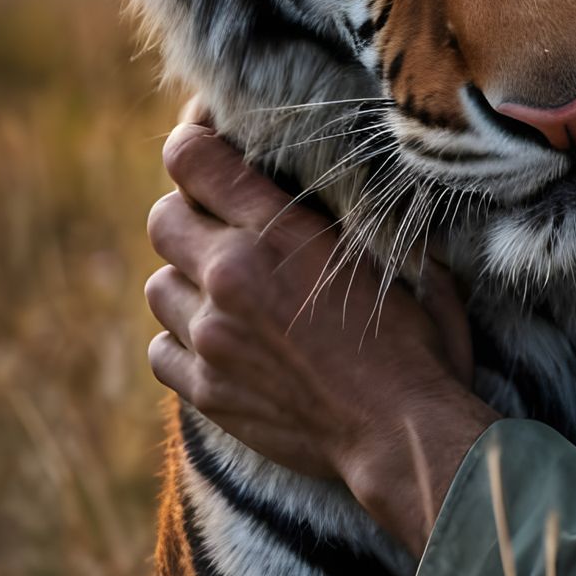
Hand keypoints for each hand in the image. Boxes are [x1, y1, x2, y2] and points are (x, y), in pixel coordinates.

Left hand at [145, 120, 495, 552]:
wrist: (402, 433)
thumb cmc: (417, 342)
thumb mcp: (397, 256)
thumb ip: (353, 216)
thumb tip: (349, 181)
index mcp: (278, 233)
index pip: (191, 158)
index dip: (193, 142)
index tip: (208, 143)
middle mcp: (231, 277)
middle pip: (162, 218)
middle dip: (191, 215)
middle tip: (227, 227)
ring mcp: (211, 338)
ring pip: (158, 285)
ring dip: (186, 281)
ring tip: (228, 292)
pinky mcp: (205, 391)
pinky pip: (161, 348)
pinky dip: (183, 340)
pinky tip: (223, 342)